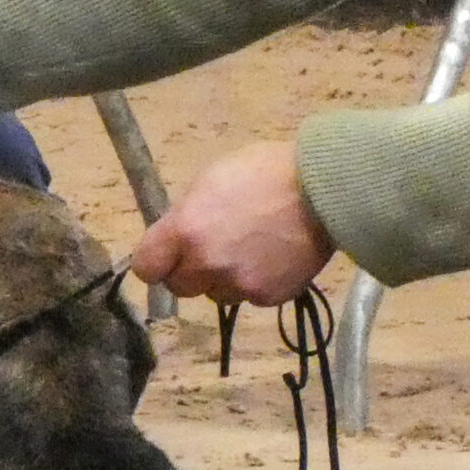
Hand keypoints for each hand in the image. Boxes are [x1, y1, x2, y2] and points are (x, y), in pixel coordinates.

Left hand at [131, 141, 334, 304]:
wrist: (323, 190)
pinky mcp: (268, 297)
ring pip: (215, 293)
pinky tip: (272, 258)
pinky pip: (249, 296)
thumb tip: (177, 236)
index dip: (155, 260)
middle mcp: (206, 264)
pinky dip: (255, 282)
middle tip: (211, 249)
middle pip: (179, 286)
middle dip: (189, 270)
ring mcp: (238, 284)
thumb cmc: (264, 171)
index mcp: (185, 230)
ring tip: (249, 250)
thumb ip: (187, 215)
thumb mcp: (211, 180)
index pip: (145, 267)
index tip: (166, 254)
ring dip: (223, 278)